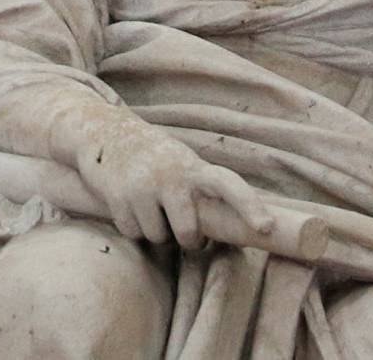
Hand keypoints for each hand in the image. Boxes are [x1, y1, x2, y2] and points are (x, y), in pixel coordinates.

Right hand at [70, 119, 277, 250]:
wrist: (106, 133)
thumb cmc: (155, 157)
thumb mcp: (181, 164)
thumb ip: (199, 192)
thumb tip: (221, 232)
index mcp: (193, 167)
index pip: (228, 183)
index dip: (249, 205)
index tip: (266, 227)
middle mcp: (171, 175)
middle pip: (188, 233)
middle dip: (186, 239)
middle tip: (183, 231)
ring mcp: (144, 186)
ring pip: (158, 237)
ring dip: (155, 231)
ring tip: (149, 205)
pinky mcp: (118, 196)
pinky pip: (133, 234)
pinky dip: (132, 227)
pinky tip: (129, 204)